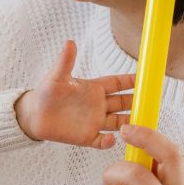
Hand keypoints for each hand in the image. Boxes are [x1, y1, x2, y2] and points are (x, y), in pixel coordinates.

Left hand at [14, 40, 133, 147]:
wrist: (33, 115)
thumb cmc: (45, 93)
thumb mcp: (56, 76)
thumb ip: (65, 61)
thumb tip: (69, 42)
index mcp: (93, 89)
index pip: (117, 83)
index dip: (131, 81)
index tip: (145, 78)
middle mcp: (98, 105)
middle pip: (123, 103)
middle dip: (136, 102)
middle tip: (150, 102)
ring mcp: (94, 121)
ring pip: (119, 122)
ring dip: (129, 123)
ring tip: (139, 123)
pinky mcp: (86, 137)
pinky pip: (102, 141)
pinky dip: (108, 142)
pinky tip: (111, 139)